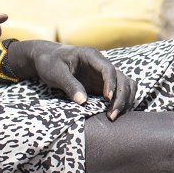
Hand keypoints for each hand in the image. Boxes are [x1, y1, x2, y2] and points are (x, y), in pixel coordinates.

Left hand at [0, 40, 134, 118]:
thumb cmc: (49, 63)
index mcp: (91, 56)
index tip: (107, 99)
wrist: (47, 59)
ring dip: (125, 100)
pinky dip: (123, 101)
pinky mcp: (103, 84)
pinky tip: (115, 113)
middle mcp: (101, 64)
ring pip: (126, 84)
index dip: (111, 84)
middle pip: (122, 78)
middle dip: (121, 97)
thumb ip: (69, 85)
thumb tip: (83, 101)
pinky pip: (120, 91)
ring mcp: (103, 74)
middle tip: (112, 116)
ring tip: (114, 117)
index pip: (108, 68)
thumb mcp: (55, 72)